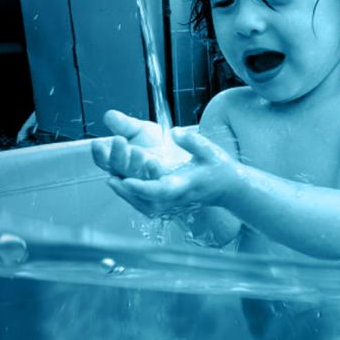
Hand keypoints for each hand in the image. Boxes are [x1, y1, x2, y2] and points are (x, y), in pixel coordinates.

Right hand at [91, 110, 190, 180]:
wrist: (174, 149)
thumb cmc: (152, 141)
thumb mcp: (137, 128)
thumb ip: (123, 124)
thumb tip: (109, 116)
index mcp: (117, 160)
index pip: (103, 160)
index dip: (99, 153)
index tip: (98, 143)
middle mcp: (127, 173)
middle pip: (117, 167)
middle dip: (117, 154)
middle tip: (119, 139)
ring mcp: (143, 180)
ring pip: (134, 175)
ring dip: (133, 163)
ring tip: (137, 150)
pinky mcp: (159, 183)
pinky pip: (154, 181)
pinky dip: (152, 172)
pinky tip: (153, 162)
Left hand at [102, 127, 240, 218]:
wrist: (228, 188)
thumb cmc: (219, 168)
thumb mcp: (210, 150)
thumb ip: (192, 142)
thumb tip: (174, 133)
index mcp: (187, 185)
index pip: (162, 190)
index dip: (143, 187)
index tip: (127, 180)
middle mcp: (178, 198)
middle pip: (149, 201)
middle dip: (128, 192)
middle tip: (111, 179)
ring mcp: (174, 204)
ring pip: (146, 206)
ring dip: (127, 195)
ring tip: (111, 181)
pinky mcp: (171, 205)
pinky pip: (149, 206)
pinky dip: (134, 198)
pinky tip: (122, 186)